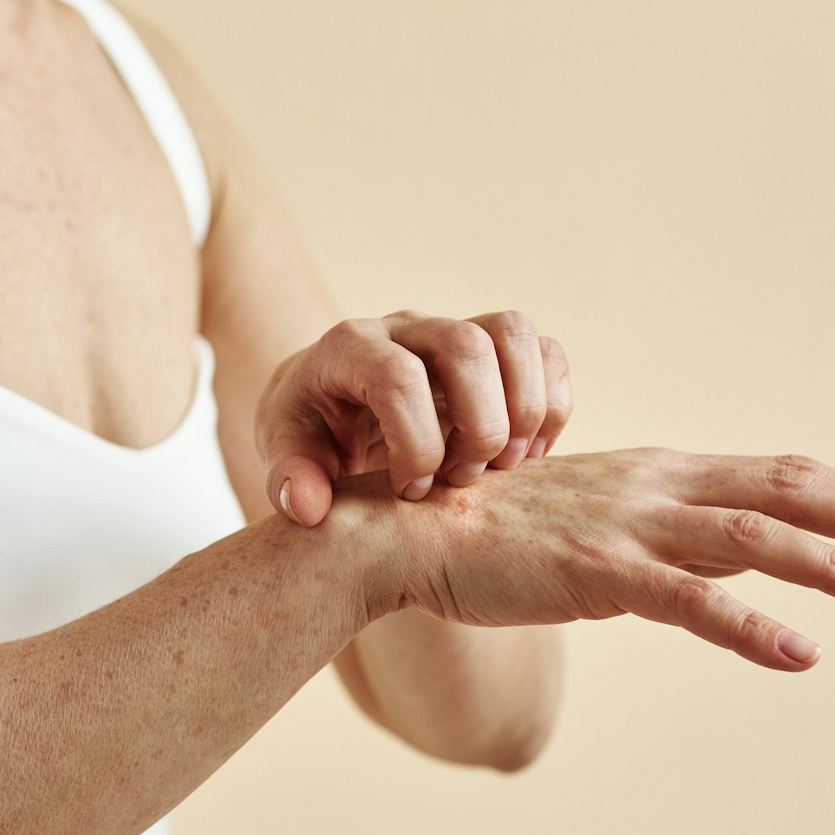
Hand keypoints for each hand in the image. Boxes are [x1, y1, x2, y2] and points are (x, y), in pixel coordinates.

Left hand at [257, 309, 570, 526]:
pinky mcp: (495, 349)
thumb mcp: (283, 454)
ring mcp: (455, 331)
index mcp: (348, 348)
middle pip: (467, 346)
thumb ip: (287, 479)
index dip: (415, 443)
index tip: (409, 489)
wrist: (331, 402)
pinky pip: (546, 353)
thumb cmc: (311, 430)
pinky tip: (524, 457)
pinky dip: (551, 406)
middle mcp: (406, 329)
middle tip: (461, 480)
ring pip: (515, 335)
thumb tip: (309, 506)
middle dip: (478, 427)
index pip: (397, 377)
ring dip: (524, 410)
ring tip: (501, 467)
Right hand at [392, 448, 834, 670]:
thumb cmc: (489, 533)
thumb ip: (661, 535)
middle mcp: (651, 489)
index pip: (772, 475)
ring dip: (829, 564)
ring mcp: (624, 528)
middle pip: (780, 492)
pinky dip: (747, 626)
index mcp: (654, 475)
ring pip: (748, 540)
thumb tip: (731, 557)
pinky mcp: (592, 572)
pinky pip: (684, 602)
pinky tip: (800, 653)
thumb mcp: (590, 523)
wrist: (398, 527)